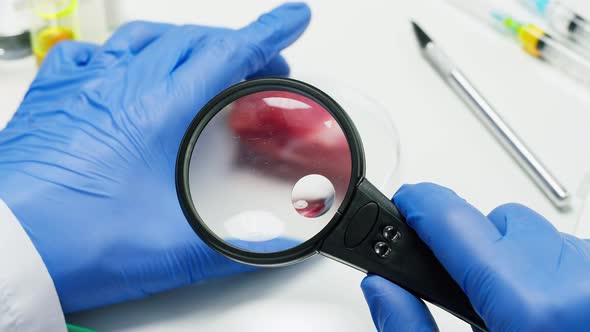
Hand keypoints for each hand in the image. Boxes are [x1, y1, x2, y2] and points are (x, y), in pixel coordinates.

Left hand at [0, 3, 310, 311]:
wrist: (2, 250)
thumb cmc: (70, 240)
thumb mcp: (169, 247)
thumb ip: (230, 245)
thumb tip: (271, 246)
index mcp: (155, 111)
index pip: (226, 54)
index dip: (268, 33)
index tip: (292, 19)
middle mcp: (120, 85)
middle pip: (193, 41)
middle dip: (237, 45)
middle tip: (260, 66)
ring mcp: (84, 86)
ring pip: (147, 39)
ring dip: (187, 43)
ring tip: (205, 61)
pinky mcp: (56, 97)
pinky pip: (95, 52)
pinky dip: (125, 52)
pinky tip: (128, 67)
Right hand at [361, 183, 589, 330]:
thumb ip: (411, 330)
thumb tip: (383, 289)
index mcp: (531, 308)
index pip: (455, 219)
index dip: (419, 205)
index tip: (406, 204)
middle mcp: (579, 283)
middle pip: (497, 222)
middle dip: (470, 247)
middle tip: (465, 290)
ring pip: (537, 235)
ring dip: (513, 260)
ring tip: (515, 314)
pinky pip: (570, 255)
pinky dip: (549, 272)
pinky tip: (547, 315)